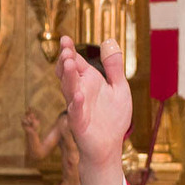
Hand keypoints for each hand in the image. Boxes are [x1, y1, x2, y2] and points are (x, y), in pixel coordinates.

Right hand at [56, 36, 131, 170]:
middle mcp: (80, 91)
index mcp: (89, 81)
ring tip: (67, 63)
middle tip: (65, 50)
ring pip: (69, 90)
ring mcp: (77, 107)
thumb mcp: (119, 88)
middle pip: (69, 73)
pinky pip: (76, 113)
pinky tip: (79, 95)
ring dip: (68, 77)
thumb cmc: (113, 118)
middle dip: (65, 61)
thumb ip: (114, 68)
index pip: (77, 62)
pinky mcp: (79, 123)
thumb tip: (110, 43)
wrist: (109, 146)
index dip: (70, 51)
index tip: (66, 38)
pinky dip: (76, 104)